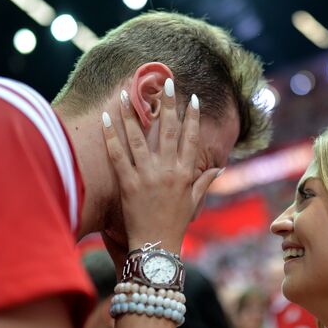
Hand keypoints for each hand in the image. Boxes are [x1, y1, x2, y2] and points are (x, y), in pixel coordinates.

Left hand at [101, 78, 221, 252]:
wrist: (157, 246)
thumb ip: (205, 182)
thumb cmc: (176, 224)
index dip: (193, 117)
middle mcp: (168, 170)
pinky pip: (118, 155)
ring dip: (133, 113)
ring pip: (139, 138)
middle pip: (169, 131)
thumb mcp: (194, 202)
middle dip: (168, 104)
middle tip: (166, 82)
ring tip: (127, 92)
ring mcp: (147, 175)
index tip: (193, 98)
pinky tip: (107, 118)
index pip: (191, 139)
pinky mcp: (128, 183)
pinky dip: (112, 136)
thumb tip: (219, 169)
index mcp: (186, 173)